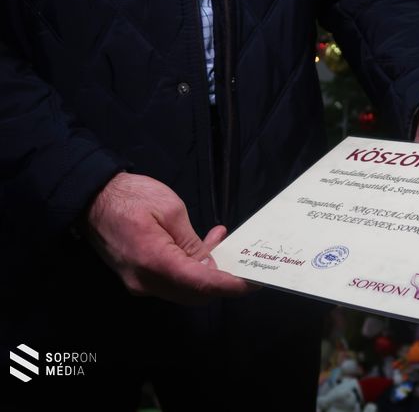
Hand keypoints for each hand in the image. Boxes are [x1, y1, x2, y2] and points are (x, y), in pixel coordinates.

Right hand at [85, 172, 254, 303]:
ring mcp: (139, 283)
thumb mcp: (170, 211)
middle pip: (194, 294)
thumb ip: (192, 243)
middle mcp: (146, 282)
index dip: (230, 286)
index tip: (253, 283)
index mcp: (155, 262)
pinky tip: (201, 248)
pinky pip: (171, 282)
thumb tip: (210, 266)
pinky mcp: (137, 278)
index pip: (201, 284)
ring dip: (207, 273)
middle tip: (242, 262)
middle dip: (222, 282)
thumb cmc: (131, 197)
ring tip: (220, 244)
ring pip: (184, 290)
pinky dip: (191, 270)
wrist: (92, 198)